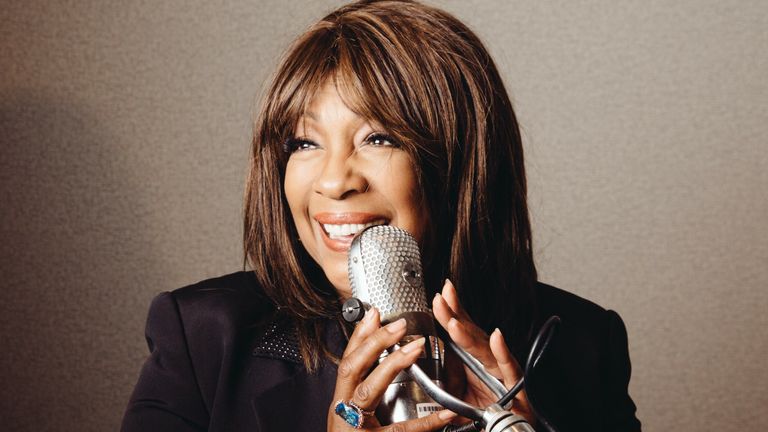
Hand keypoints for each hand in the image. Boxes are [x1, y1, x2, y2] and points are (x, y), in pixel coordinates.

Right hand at [328, 307, 456, 430]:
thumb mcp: (355, 421)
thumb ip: (365, 393)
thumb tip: (381, 360)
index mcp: (340, 407)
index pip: (347, 363)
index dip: (359, 337)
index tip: (373, 313)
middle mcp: (342, 416)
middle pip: (351, 370)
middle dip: (373, 343)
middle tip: (399, 323)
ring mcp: (355, 430)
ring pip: (368, 392)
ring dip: (391, 366)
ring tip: (415, 348)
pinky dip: (427, 424)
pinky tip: (447, 413)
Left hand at [432, 279, 534, 424]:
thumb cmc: (485, 413)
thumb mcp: (453, 396)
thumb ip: (439, 381)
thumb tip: (415, 365)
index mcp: (474, 361)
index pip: (461, 331)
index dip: (451, 312)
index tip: (439, 295)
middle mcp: (488, 362)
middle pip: (471, 334)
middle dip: (455, 315)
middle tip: (441, 298)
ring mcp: (502, 372)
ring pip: (485, 350)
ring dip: (470, 335)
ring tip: (454, 322)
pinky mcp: (515, 386)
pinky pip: (508, 368)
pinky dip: (502, 353)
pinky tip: (496, 338)